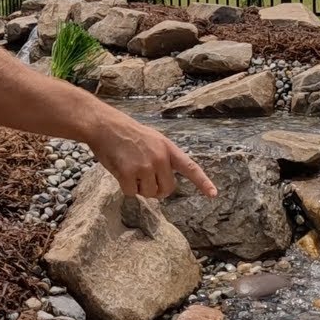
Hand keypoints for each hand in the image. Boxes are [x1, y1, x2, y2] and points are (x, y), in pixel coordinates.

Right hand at [88, 114, 217, 199]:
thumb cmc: (127, 134)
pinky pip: (132, 193)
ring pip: (149, 193)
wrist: (105, 126)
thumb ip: (162, 159)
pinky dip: (126, 187)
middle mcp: (160, 158)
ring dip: (139, 188)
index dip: (202, 182)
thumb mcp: (153, 140)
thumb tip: (163, 184)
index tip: (213, 194)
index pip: (190, 167)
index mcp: (168, 148)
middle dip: (156, 190)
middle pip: (167, 189)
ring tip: (130, 169)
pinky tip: (120, 172)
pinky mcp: (129, 173)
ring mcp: (145, 166)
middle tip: (143, 179)